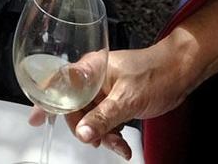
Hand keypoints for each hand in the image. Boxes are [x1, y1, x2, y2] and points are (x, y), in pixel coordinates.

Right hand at [26, 43, 194, 159]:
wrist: (181, 73)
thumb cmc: (155, 75)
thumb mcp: (127, 99)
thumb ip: (103, 118)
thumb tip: (83, 134)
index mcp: (90, 70)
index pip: (59, 83)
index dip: (45, 100)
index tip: (36, 118)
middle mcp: (93, 79)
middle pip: (75, 108)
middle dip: (86, 129)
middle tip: (97, 142)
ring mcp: (105, 91)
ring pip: (92, 119)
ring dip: (103, 136)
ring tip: (119, 146)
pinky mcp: (115, 101)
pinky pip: (105, 122)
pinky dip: (113, 135)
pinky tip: (123, 146)